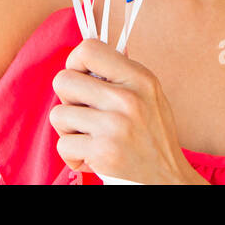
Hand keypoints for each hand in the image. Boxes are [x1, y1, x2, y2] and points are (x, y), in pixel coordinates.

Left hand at [51, 38, 207, 184]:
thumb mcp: (148, 91)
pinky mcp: (102, 153)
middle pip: (63, 81)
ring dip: (68, 128)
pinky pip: (63, 145)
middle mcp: (126, 98)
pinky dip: (73, 155)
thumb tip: (85, 54)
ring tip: (88, 135)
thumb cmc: (153, 132)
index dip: (75, 61)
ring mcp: (113, 127)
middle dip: (67, 97)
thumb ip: (120, 71)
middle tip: (83, 110)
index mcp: (138, 77)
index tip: (82, 76)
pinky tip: (91, 155)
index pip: (88, 49)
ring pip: (58, 114)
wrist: (167, 175)